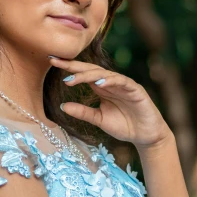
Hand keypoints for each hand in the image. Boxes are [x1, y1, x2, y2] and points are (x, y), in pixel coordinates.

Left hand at [49, 56, 171, 149]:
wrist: (146, 136)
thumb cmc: (124, 125)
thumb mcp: (99, 120)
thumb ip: (83, 112)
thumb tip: (62, 106)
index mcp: (102, 87)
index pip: (83, 74)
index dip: (68, 67)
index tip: (51, 61)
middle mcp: (111, 83)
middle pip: (91, 69)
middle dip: (73, 66)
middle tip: (56, 62)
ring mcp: (124, 84)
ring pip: (105, 74)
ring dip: (88, 75)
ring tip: (73, 78)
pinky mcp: (136, 90)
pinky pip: (122, 82)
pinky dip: (111, 81)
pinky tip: (99, 83)